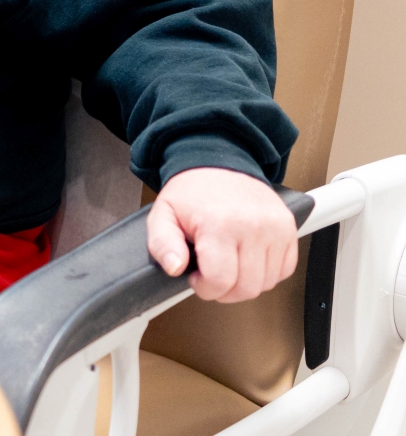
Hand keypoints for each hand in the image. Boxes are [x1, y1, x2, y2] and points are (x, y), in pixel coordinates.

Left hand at [147, 166, 297, 302]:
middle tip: (211, 274)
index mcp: (218, 224)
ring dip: (246, 283)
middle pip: (247, 288)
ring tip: (228, 264)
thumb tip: (174, 267)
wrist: (218, 160)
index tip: (197, 278)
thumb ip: (162, 244)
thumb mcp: (163, 214)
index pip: (220, 281)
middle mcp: (252, 227)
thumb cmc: (191, 192)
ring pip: (267, 283)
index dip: (205, 288)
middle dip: (224, 291)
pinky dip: (266, 273)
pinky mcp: (289, 229)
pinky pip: (284, 270)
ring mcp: (275, 228)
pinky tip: (247, 259)